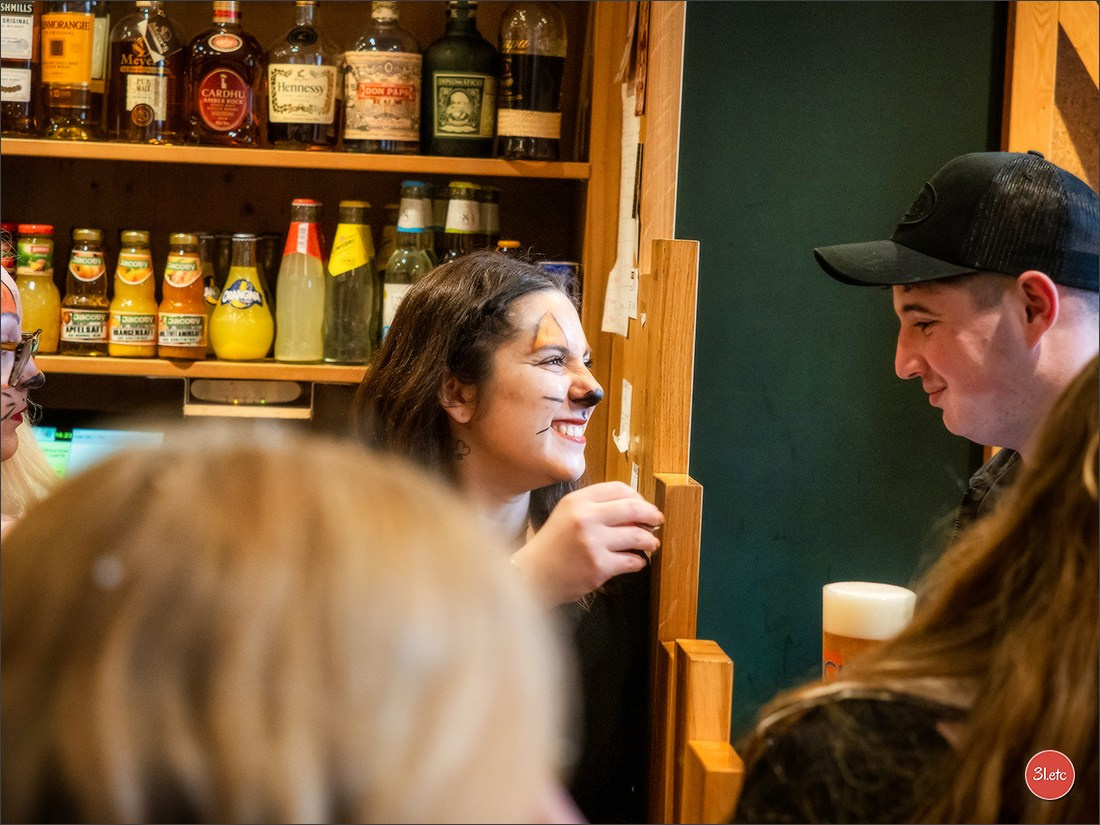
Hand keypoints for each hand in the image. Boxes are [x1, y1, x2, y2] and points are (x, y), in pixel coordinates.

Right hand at [511, 481, 663, 605]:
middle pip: (633, 509)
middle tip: (658, 520)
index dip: (637, 496)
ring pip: (637, 536)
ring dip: (650, 541)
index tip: (644, 505)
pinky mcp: (599, 566)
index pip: (619, 489)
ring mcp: (593, 542)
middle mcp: (585, 518)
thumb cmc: (553, 545)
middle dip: (652, 515)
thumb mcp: (567, 514)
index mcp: (578, 501)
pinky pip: (632, 561)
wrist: (533, 574)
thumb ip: (595, 507)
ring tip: (651, 544)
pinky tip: (636, 562)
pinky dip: (639, 562)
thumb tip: (635, 509)